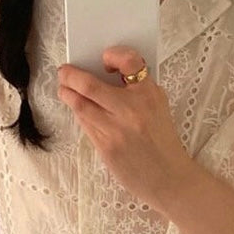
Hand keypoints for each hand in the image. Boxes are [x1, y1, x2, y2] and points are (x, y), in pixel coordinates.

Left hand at [56, 45, 198, 213]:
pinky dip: (79, 114)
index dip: (113, 55)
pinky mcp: (107, 148)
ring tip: (64, 90)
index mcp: (149, 95)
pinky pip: (86, 125)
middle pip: (90, 85)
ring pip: (81, 105)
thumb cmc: (163, 141)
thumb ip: (139, 88)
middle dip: (70, 75)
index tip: (104, 59)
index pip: (129, 61)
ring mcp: (116, 130)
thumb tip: (106, 73)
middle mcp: (131, 110)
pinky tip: (78, 110)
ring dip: (67, 94)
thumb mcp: (159, 106)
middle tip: (64, 72)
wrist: (169, 179)